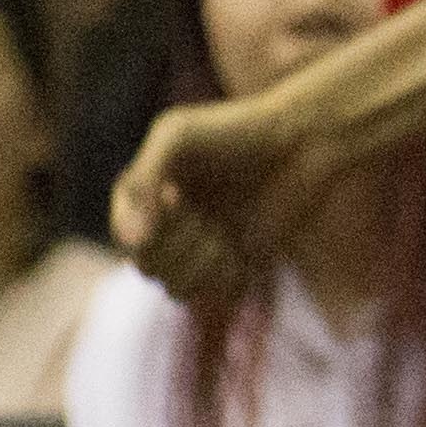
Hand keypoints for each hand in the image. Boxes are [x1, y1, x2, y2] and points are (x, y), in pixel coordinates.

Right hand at [112, 93, 328, 310]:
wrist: (301, 141)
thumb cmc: (236, 130)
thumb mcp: (176, 137)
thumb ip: (142, 183)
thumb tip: (132, 244)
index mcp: (144, 202)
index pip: (125, 239)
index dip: (149, 227)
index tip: (177, 195)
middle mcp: (166, 231)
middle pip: (147, 268)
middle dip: (179, 243)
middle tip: (203, 211)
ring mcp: (198, 252)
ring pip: (177, 289)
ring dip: (203, 261)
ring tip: (224, 230)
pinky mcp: (232, 269)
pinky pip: (214, 296)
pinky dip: (228, 273)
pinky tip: (241, 246)